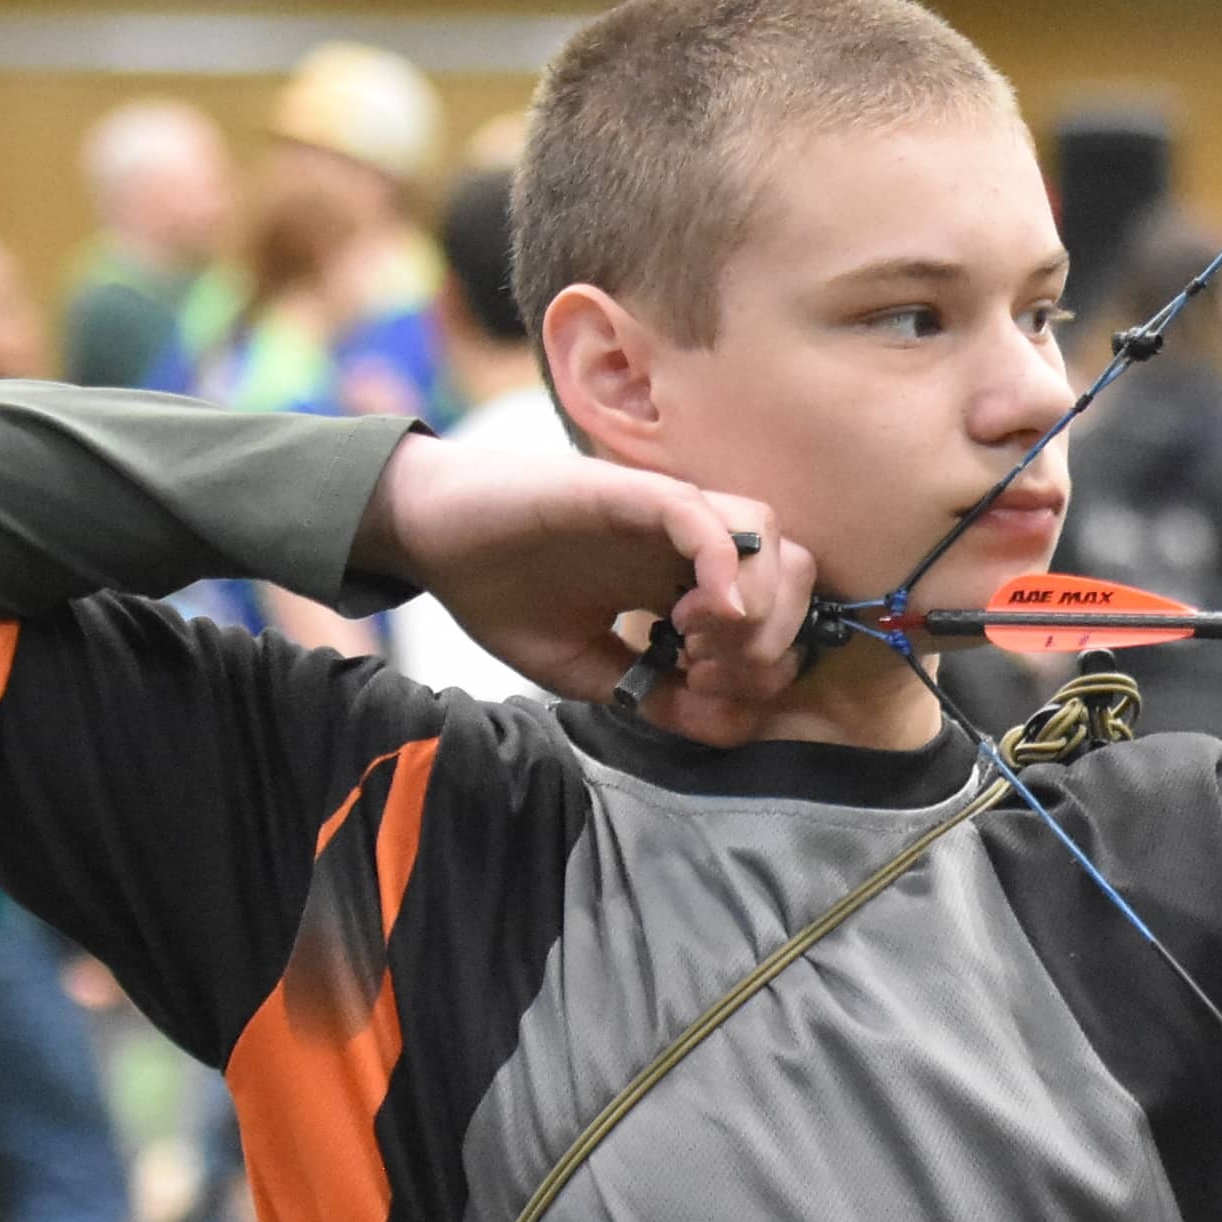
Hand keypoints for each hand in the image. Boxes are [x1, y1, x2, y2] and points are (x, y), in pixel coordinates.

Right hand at [353, 435, 821, 744]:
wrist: (429, 537)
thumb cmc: (501, 592)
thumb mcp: (587, 668)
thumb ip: (658, 696)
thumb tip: (729, 730)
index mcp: (684, 580)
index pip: (774, 612)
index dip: (762, 666)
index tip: (707, 697)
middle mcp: (688, 544)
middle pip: (792, 572)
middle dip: (774, 637)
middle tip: (710, 673)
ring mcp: (665, 513)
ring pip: (767, 536)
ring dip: (755, 600)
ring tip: (696, 638)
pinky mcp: (630, 492)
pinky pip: (703, 514)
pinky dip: (723, 562)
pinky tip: (702, 612)